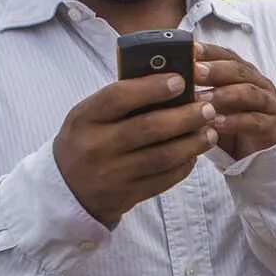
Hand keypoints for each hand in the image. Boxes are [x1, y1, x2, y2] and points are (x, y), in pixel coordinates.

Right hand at [53, 73, 219, 226]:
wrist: (66, 189)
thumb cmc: (86, 140)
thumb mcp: (89, 115)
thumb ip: (121, 100)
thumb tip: (168, 80)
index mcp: (85, 119)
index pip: (119, 97)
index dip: (152, 87)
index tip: (180, 80)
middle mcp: (97, 147)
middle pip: (149, 128)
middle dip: (185, 116)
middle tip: (207, 108)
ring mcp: (112, 174)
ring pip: (163, 157)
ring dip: (192, 143)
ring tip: (209, 131)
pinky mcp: (126, 195)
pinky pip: (164, 180)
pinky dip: (184, 165)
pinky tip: (194, 153)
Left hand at [195, 43, 275, 160]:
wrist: (254, 154)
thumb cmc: (229, 123)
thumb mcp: (211, 104)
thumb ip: (196, 90)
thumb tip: (165, 79)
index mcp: (243, 72)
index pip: (226, 55)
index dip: (208, 52)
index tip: (189, 50)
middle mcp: (258, 83)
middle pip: (238, 70)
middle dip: (214, 70)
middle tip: (194, 72)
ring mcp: (269, 103)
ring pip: (248, 93)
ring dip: (223, 95)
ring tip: (201, 100)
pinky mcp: (273, 126)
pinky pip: (254, 121)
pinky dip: (234, 121)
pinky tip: (216, 123)